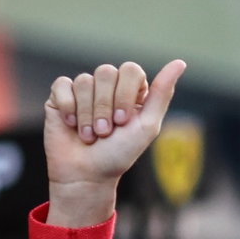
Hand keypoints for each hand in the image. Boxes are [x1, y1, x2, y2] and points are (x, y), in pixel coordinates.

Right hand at [44, 59, 185, 226]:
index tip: (123, 121)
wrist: (86, 175)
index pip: (130, 70)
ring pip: (84, 81)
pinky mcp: (60, 96)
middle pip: (105, 72)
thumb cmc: (118, 155)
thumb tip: (180, 63)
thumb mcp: (147, 127)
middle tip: (105, 132)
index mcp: (131, 90)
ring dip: (87, 115)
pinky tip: (71, 125)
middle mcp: (108, 86)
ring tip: (89, 135)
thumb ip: (162, 94)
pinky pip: (63, 85)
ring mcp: (84, 90)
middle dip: (105, 107)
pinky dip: (68, 108)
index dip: (125, 94)